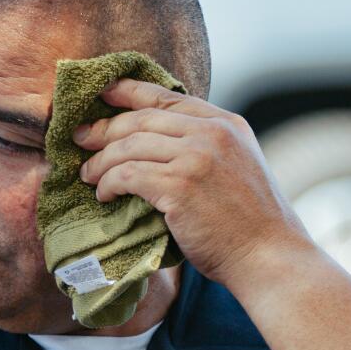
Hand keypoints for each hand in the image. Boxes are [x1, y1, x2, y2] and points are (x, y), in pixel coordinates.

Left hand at [74, 78, 312, 288]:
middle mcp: (212, 133)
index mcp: (227, 123)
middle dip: (104, 129)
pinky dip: (109, 183)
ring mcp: (196, 157)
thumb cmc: (251, 224)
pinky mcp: (180, 186)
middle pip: (141, 119)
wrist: (269, 256)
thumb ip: (206, 148)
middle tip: (81, 140)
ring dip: (101, 161)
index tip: (102, 94)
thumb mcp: (237, 168)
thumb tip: (158, 145)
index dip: (128, 92)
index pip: (167, 97)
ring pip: (129, 146)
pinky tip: (104, 195)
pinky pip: (128, 174)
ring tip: (89, 176)